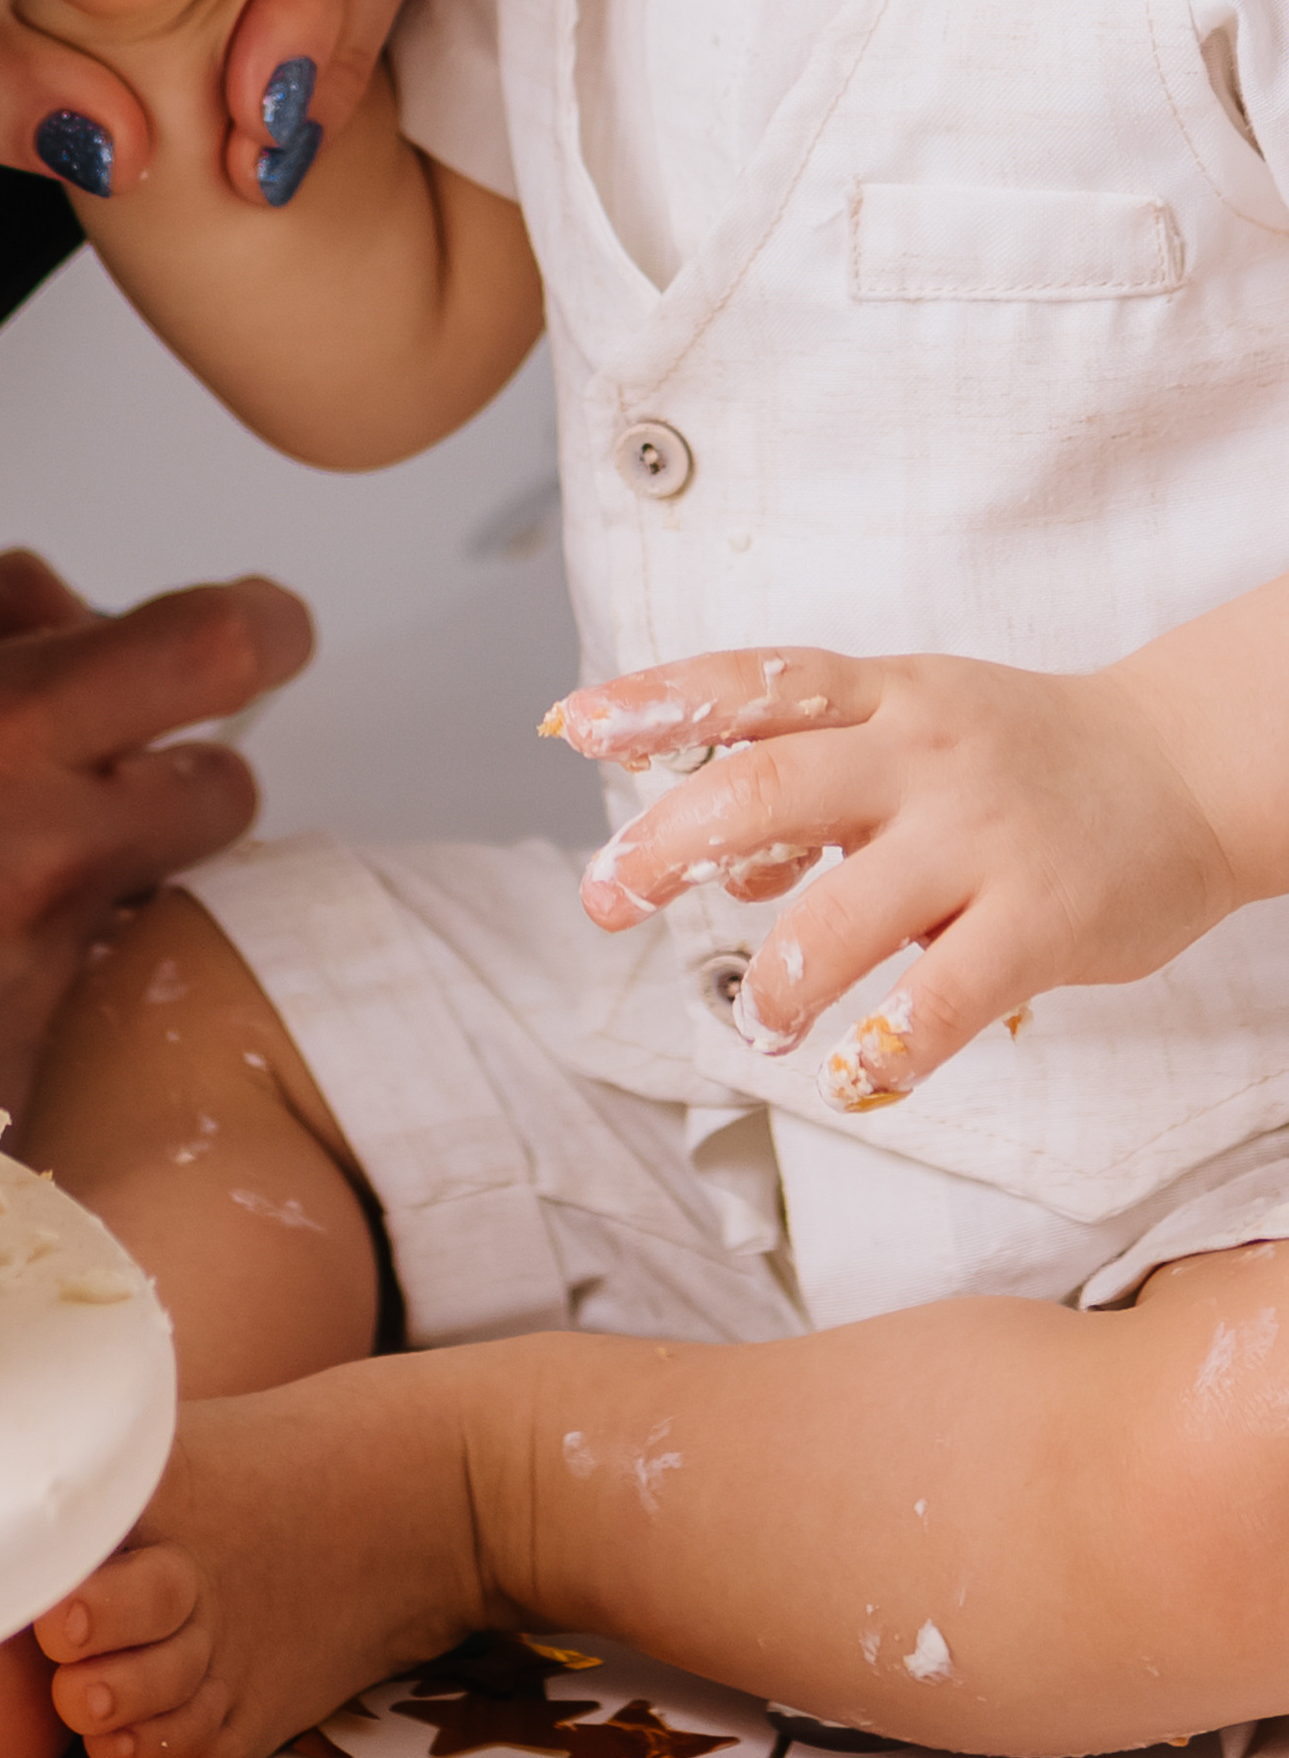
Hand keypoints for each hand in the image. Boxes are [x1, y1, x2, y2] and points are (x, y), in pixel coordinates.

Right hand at [0, 547, 312, 1120]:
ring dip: (111, 876)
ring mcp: (45, 972)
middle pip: (225, 787)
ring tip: (1, 875)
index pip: (214, 648)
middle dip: (187, 775)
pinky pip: (84, 989)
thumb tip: (94, 610)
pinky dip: (40, 970)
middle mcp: (47, 851)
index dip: (261, 629)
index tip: (264, 631)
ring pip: (159, 893)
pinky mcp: (31, 1068)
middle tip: (114, 777)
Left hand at [551, 645, 1238, 1110]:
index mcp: (880, 693)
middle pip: (763, 790)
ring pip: (839, 916)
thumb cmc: (1020, 753)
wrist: (1185, 765)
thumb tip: (713, 859)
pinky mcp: (1041, 920)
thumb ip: (812, 779)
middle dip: (667, 849)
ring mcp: (980, 836)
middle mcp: (919, 751)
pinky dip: (883, 1050)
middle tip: (609, 898)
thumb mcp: (912, 722)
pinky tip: (857, 1072)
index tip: (573, 728)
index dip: (654, 703)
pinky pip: (942, 1001)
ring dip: (776, 982)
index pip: (747, 685)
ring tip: (761, 1019)